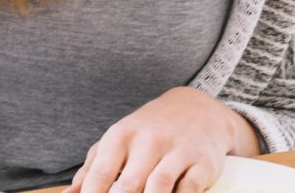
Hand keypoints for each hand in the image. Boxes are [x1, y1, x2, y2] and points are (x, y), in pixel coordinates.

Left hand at [67, 87, 258, 192]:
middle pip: (127, 186)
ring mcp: (177, 151)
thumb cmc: (147, 131)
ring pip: (157, 188)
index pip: (100, 175)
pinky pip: (188, 189)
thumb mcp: (117, 140)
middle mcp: (148, 141)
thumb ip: (92, 168)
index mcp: (121, 136)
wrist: (196, 109)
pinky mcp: (202, 163)